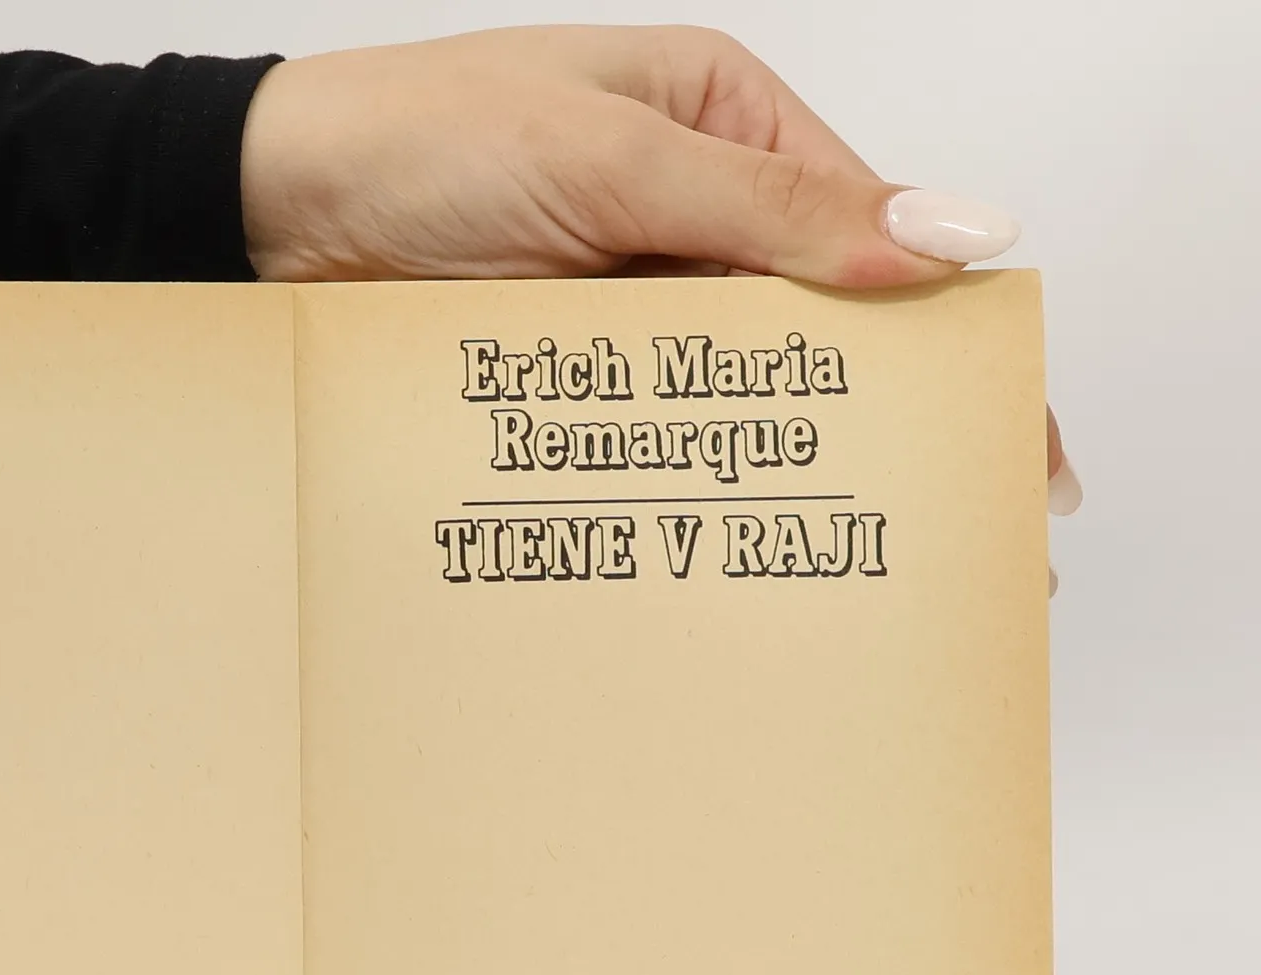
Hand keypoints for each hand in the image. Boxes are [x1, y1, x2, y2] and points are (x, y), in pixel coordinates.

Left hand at [241, 26, 1078, 501]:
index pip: (873, 231)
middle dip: (878, 417)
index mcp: (722, 120)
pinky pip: (645, 430)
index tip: (1013, 436)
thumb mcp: (608, 155)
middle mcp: (682, 212)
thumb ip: (771, 210)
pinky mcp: (560, 375)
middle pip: (812, 323)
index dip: (950, 335)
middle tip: (948, 529)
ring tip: (858, 550)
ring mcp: (620, 302)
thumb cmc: (418, 140)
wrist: (265, 215)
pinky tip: (733, 531)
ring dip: (780, 459)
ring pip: (731, 390)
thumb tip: (946, 234)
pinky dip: (684, 476)